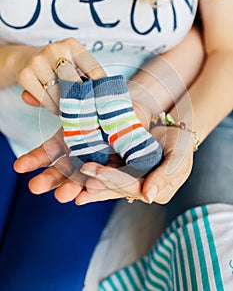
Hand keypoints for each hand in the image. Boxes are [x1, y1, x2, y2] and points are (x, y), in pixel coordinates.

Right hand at [13, 101, 150, 203]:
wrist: (125, 110)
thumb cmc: (96, 107)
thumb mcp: (75, 105)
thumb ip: (52, 102)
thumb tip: (25, 95)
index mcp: (65, 143)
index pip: (45, 154)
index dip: (32, 160)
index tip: (18, 166)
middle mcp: (77, 157)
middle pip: (60, 172)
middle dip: (48, 179)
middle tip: (35, 186)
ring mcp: (95, 165)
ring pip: (81, 180)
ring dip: (71, 188)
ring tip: (63, 196)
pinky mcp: (114, 170)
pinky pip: (105, 180)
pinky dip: (97, 186)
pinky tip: (90, 191)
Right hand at [16, 38, 105, 113]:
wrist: (27, 58)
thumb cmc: (59, 65)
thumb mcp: (75, 64)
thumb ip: (87, 76)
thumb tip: (102, 93)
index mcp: (72, 45)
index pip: (93, 69)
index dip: (100, 88)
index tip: (104, 101)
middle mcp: (54, 49)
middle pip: (74, 83)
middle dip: (82, 100)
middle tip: (87, 111)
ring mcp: (37, 61)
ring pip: (58, 93)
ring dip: (67, 107)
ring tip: (72, 112)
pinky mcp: (25, 75)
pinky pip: (44, 99)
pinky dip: (53, 108)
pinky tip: (58, 110)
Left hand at [70, 125, 194, 204]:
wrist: (176, 133)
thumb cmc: (181, 144)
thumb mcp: (178, 158)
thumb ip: (164, 176)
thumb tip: (148, 197)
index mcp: (157, 190)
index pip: (133, 187)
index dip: (114, 181)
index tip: (96, 174)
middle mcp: (144, 190)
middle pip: (119, 189)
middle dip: (99, 183)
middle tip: (80, 177)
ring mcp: (134, 183)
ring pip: (111, 187)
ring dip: (93, 186)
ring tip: (75, 187)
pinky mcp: (127, 174)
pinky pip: (110, 178)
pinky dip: (97, 179)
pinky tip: (80, 181)